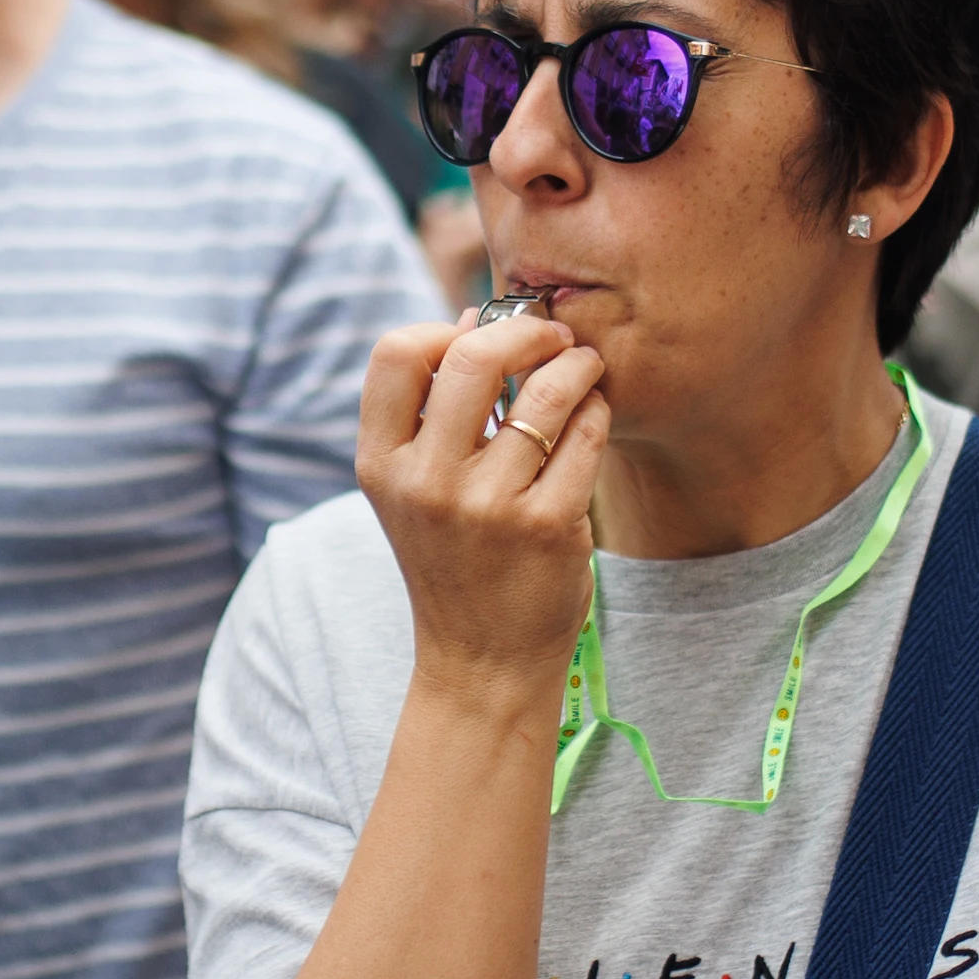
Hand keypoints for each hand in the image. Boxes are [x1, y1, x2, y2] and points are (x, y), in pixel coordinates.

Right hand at [355, 316, 608, 713]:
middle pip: (472, 356)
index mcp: (381, 464)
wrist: (482, 660)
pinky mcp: (547, 527)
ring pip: (545, 392)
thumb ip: (431, 412)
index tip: (480, 335)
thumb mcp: (413, 489)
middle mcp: (426, 483)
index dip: (444, 328)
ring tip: (585, 367)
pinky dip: (597, 411)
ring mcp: (487, 507)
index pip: (396, 353)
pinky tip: (594, 415)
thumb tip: (472, 318)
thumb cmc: (454, 558)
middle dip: (524, 331)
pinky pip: (586, 435)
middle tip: (552, 336)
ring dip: (576, 365)